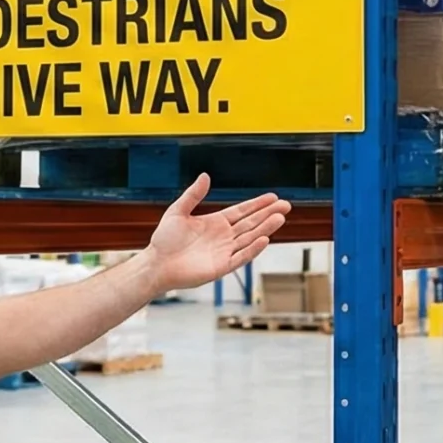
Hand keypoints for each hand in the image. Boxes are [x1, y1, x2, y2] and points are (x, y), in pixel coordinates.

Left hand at [142, 175, 291, 291]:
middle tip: (286, 205)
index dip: (257, 204)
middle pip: (251, 223)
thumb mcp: (177, 211)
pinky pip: (241, 257)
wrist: (156, 263)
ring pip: (250, 238)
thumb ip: (193, 195)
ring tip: (280, 217)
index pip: (242, 211)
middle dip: (268, 214)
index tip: (273, 197)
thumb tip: (205, 175)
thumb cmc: (164, 240)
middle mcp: (223, 237)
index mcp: (215, 223)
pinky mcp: (221, 267)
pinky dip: (253, 249)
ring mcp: (224, 252)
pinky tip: (264, 239)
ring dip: (265, 228)